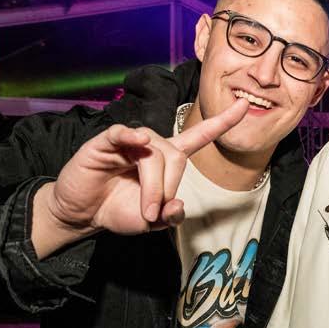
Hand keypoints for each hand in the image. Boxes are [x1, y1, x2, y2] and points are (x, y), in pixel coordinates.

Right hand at [32, 97, 247, 257]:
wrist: (84, 213)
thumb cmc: (118, 210)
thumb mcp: (151, 221)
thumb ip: (171, 216)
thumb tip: (180, 204)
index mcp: (167, 159)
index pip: (199, 136)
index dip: (222, 122)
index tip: (244, 105)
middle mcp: (152, 145)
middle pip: (175, 157)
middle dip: (168, 189)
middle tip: (152, 213)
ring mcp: (130, 142)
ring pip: (154, 155)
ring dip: (152, 186)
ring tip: (144, 208)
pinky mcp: (106, 142)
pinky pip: (123, 134)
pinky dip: (131, 137)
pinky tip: (138, 141)